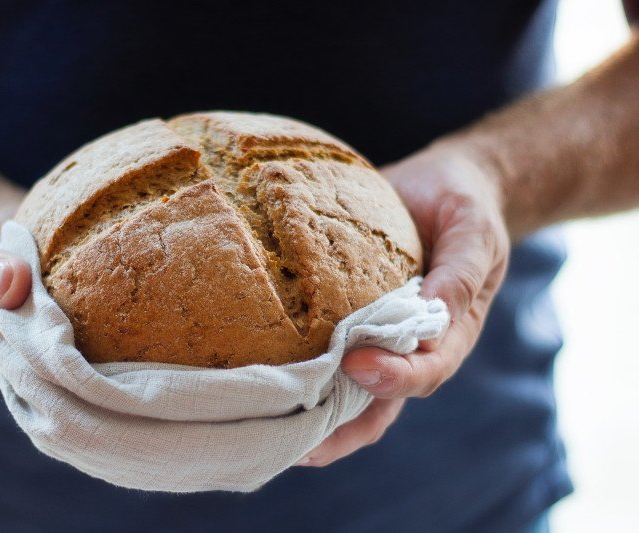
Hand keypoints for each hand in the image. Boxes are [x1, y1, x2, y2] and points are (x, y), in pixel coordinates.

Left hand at [296, 145, 509, 466]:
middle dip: (339, 431)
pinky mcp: (346, 318)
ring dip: (311, 418)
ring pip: (345, 394)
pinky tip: (260, 384)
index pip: (425, 371)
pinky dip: (297, 374)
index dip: (394, 377)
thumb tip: (435, 311)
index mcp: (451, 333)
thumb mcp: (475, 232)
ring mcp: (376, 338)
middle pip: (378, 405)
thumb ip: (461, 272)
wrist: (443, 186)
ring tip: (266, 432)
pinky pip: (322, 354)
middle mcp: (409, 347)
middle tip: (296, 443)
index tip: (355, 364)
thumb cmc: (464, 207)